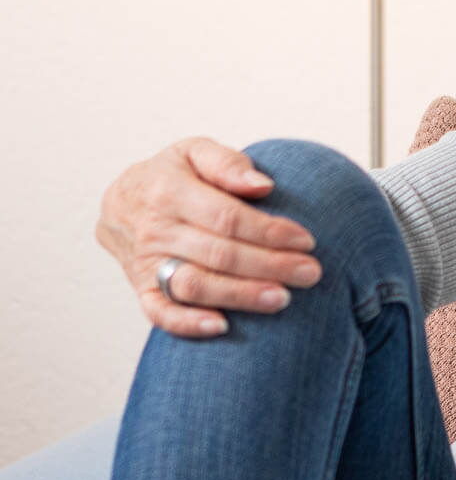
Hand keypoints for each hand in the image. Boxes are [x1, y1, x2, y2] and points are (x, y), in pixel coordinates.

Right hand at [96, 137, 322, 337]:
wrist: (121, 201)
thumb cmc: (171, 175)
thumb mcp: (193, 151)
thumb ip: (226, 162)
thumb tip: (263, 185)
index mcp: (169, 192)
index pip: (226, 217)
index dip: (268, 231)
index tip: (306, 241)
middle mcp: (155, 230)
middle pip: (218, 254)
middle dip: (269, 265)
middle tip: (310, 273)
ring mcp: (145, 263)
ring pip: (194, 285)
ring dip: (240, 296)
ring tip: (282, 299)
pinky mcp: (141, 289)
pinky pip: (159, 312)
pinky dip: (187, 324)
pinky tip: (223, 328)